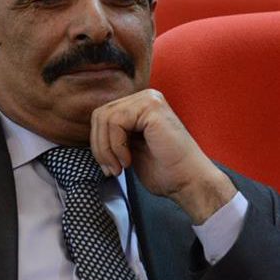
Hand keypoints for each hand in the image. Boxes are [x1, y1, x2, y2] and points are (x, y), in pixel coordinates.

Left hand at [90, 89, 236, 223]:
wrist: (187, 182)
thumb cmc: (163, 170)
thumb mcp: (129, 150)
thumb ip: (113, 137)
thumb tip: (92, 135)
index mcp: (139, 107)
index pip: (101, 117)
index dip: (98, 144)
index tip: (109, 167)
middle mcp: (145, 98)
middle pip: (99, 115)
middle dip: (99, 147)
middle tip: (111, 169)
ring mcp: (149, 99)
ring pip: (104, 118)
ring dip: (106, 149)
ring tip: (120, 167)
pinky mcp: (151, 106)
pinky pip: (116, 122)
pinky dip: (116, 145)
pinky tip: (128, 160)